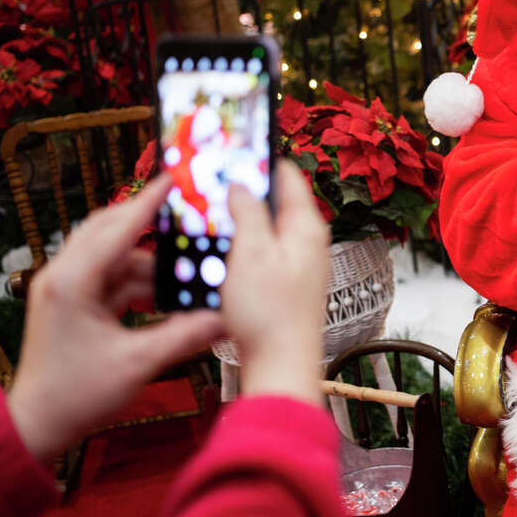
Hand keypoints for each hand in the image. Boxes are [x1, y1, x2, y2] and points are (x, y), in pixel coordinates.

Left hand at [7, 175, 223, 464]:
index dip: (149, 203)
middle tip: (183, 209)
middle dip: (146, 220)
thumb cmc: (77, 395)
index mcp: (72, 282)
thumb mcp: (138, 363)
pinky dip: (137, 279)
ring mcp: (64, 289)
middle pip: (108, 230)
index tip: (175, 179)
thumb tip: (226, 317)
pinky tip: (165, 292)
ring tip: (184, 265)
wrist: (37, 424)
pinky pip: (109, 276)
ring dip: (147, 260)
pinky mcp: (70, 303)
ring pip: (111, 254)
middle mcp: (62, 276)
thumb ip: (184, 334)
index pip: (118, 229)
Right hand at [222, 159, 329, 405]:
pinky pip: (261, 253)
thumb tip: (240, 184)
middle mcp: (308, 242)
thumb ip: (247, 212)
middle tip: (209, 182)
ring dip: (238, 221)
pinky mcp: (285, 284)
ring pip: (264, 228)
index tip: (230, 150)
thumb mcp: (250, 252)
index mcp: (306, 226)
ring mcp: (298, 264)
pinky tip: (218, 254)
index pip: (286, 174)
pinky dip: (240, 247)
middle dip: (243, 191)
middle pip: (274, 201)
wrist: (280, 366)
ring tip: (208, 216)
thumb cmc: (269, 313)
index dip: (257, 159)